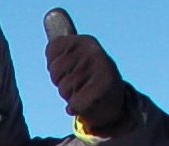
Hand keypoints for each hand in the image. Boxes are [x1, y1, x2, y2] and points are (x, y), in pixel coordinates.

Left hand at [42, 10, 134, 133]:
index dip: (54, 64)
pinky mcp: (103, 89)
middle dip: (60, 82)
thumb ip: (62, 44)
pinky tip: (86, 102)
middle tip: (77, 83)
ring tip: (84, 91)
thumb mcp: (76, 57)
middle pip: (54, 71)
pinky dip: (76, 107)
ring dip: (69, 95)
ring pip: (63, 88)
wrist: (116, 101)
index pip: (52, 50)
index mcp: (85, 41)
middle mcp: (93, 51)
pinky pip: (74, 103)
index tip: (67, 68)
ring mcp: (100, 69)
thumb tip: (52, 15)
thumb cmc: (87, 79)